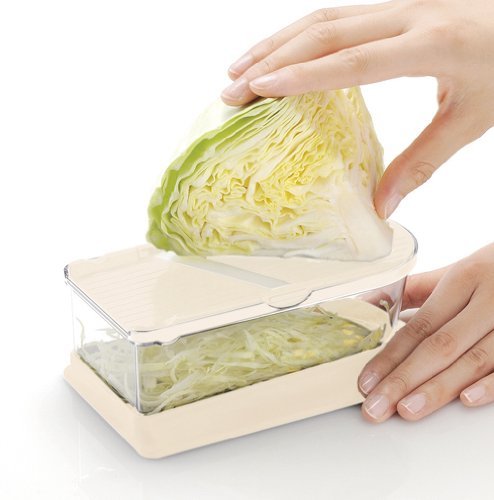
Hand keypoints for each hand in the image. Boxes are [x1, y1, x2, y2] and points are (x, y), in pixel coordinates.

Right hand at [221, 0, 493, 216]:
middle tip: (233, 90)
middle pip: (325, 32)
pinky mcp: (390, 8)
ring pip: (323, 18)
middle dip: (272, 60)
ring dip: (276, 43)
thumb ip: (423, 163)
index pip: (354, 59)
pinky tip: (276, 55)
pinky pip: (334, 17)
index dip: (303, 74)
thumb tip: (382, 207)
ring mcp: (397, 6)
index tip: (260, 88)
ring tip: (238, 70)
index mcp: (431, 44)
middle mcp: (408, 15)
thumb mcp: (470, 119)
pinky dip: (297, 36)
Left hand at [357, 243, 493, 421]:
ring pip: (473, 361)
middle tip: (376, 406)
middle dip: (403, 380)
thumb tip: (365, 305)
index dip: (390, 356)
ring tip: (406, 410)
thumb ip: (412, 289)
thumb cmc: (492, 272)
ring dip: (437, 390)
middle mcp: (489, 301)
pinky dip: (489, 385)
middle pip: (440, 346)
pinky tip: (465, 400)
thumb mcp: (455, 273)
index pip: (420, 325)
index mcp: (464, 279)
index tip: (366, 380)